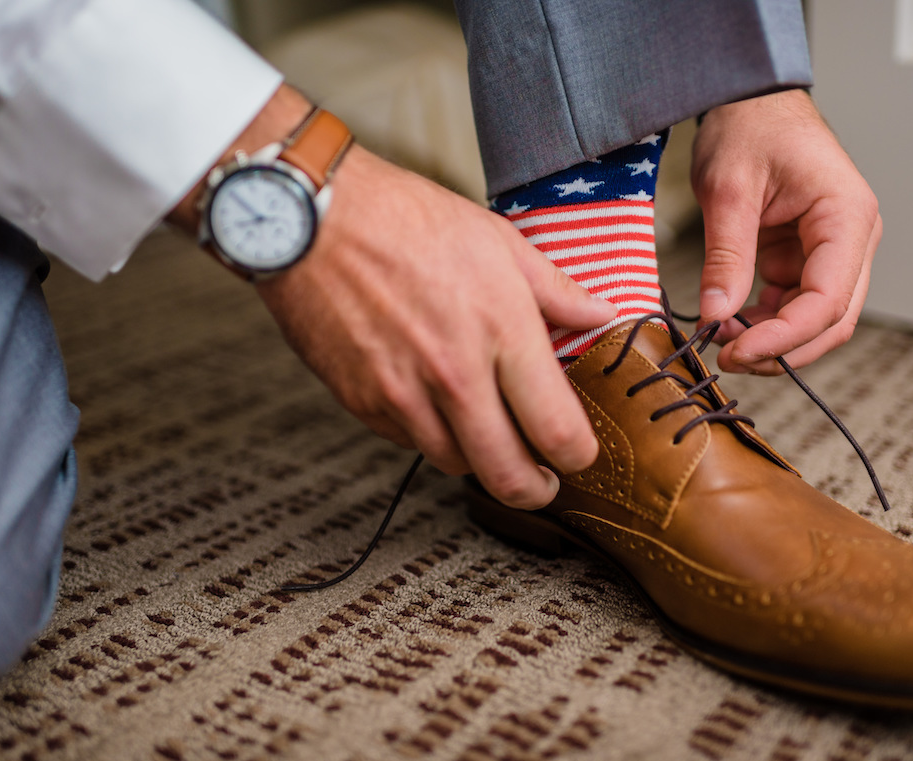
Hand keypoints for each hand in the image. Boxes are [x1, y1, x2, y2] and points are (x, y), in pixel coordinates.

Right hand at [256, 145, 615, 507]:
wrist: (311, 219)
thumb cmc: (406, 218)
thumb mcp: (497, 241)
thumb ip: (556, 291)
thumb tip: (601, 316)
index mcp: (502, 329)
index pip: (556, 430)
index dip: (578, 455)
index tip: (578, 453)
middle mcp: (455, 373)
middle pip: (508, 475)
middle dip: (535, 489)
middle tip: (543, 482)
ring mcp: (404, 394)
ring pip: (456, 465)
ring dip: (480, 460)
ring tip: (489, 436)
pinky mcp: (362, 402)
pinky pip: (408, 442)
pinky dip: (430, 434)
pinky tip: (436, 404)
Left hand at [691, 89, 881, 374]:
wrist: (751, 102)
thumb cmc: (749, 129)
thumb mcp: (728, 191)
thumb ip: (726, 256)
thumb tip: (717, 317)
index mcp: (846, 217)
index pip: (828, 300)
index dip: (784, 338)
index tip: (737, 352)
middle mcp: (853, 239)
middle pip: (833, 320)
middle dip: (783, 349)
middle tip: (728, 359)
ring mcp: (834, 251)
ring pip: (816, 320)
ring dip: (773, 340)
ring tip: (722, 338)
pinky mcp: (808, 257)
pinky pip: (795, 304)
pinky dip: (766, 322)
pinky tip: (730, 322)